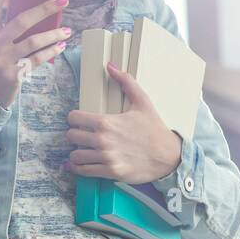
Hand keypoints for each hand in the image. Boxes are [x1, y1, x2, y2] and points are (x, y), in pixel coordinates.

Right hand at [0, 0, 70, 107]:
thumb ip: (7, 29)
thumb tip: (37, 12)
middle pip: (21, 21)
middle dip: (44, 9)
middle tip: (63, 1)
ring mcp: (2, 60)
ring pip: (33, 41)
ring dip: (54, 35)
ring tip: (67, 31)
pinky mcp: (13, 74)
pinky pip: (37, 58)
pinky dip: (51, 51)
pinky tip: (61, 46)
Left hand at [65, 62, 181, 183]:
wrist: (168, 155)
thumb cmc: (154, 129)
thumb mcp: (143, 102)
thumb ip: (126, 82)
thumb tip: (110, 66)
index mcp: (106, 122)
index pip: (74, 118)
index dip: (74, 118)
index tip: (79, 121)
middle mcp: (103, 140)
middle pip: (71, 136)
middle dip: (75, 135)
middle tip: (81, 135)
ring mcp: (106, 157)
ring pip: (75, 155)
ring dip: (77, 152)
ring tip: (83, 150)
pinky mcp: (110, 172)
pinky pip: (84, 171)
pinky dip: (79, 169)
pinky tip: (80, 165)